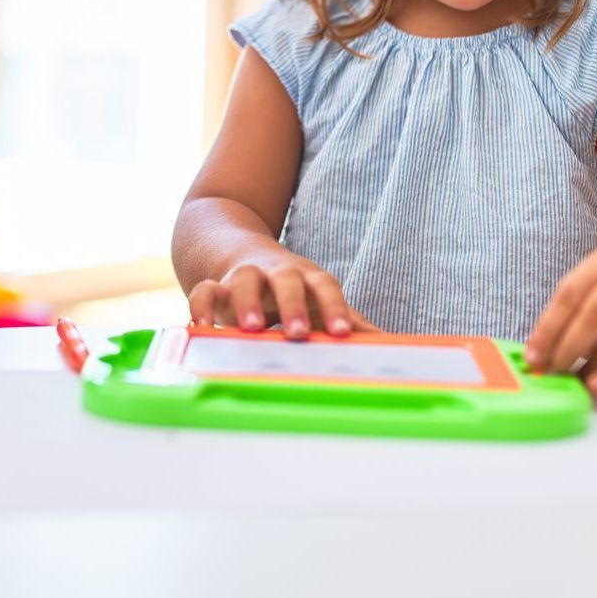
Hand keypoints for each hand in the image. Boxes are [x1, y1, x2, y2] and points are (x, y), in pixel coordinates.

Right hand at [187, 249, 377, 338]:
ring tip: (250, 330)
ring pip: (244, 279)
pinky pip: (203, 290)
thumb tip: (396, 349)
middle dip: (293, 305)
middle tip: (298, 334)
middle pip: (287, 279)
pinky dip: (201, 307)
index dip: (335, 307)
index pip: (325, 286)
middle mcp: (276, 272)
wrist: (235, 248)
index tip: (343, 335)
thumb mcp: (318, 302)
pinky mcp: (214, 284)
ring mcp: (243, 276)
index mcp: (307, 278)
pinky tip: (202, 329)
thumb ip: (348, 324)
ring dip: (247, 301)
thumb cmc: (289, 288)